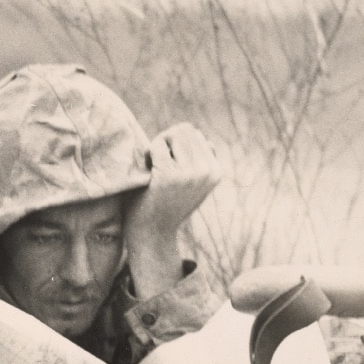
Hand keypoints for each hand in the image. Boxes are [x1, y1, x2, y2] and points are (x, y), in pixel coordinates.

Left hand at [126, 124, 220, 246]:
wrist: (151, 233)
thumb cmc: (166, 204)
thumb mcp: (192, 183)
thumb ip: (199, 162)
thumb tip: (203, 137)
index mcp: (216, 171)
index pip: (196, 134)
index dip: (175, 143)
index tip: (167, 162)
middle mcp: (208, 171)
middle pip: (186, 130)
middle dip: (167, 140)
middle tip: (156, 161)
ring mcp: (191, 173)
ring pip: (174, 134)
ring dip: (158, 145)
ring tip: (153, 165)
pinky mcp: (170, 176)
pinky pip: (158, 146)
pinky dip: (148, 153)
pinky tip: (147, 169)